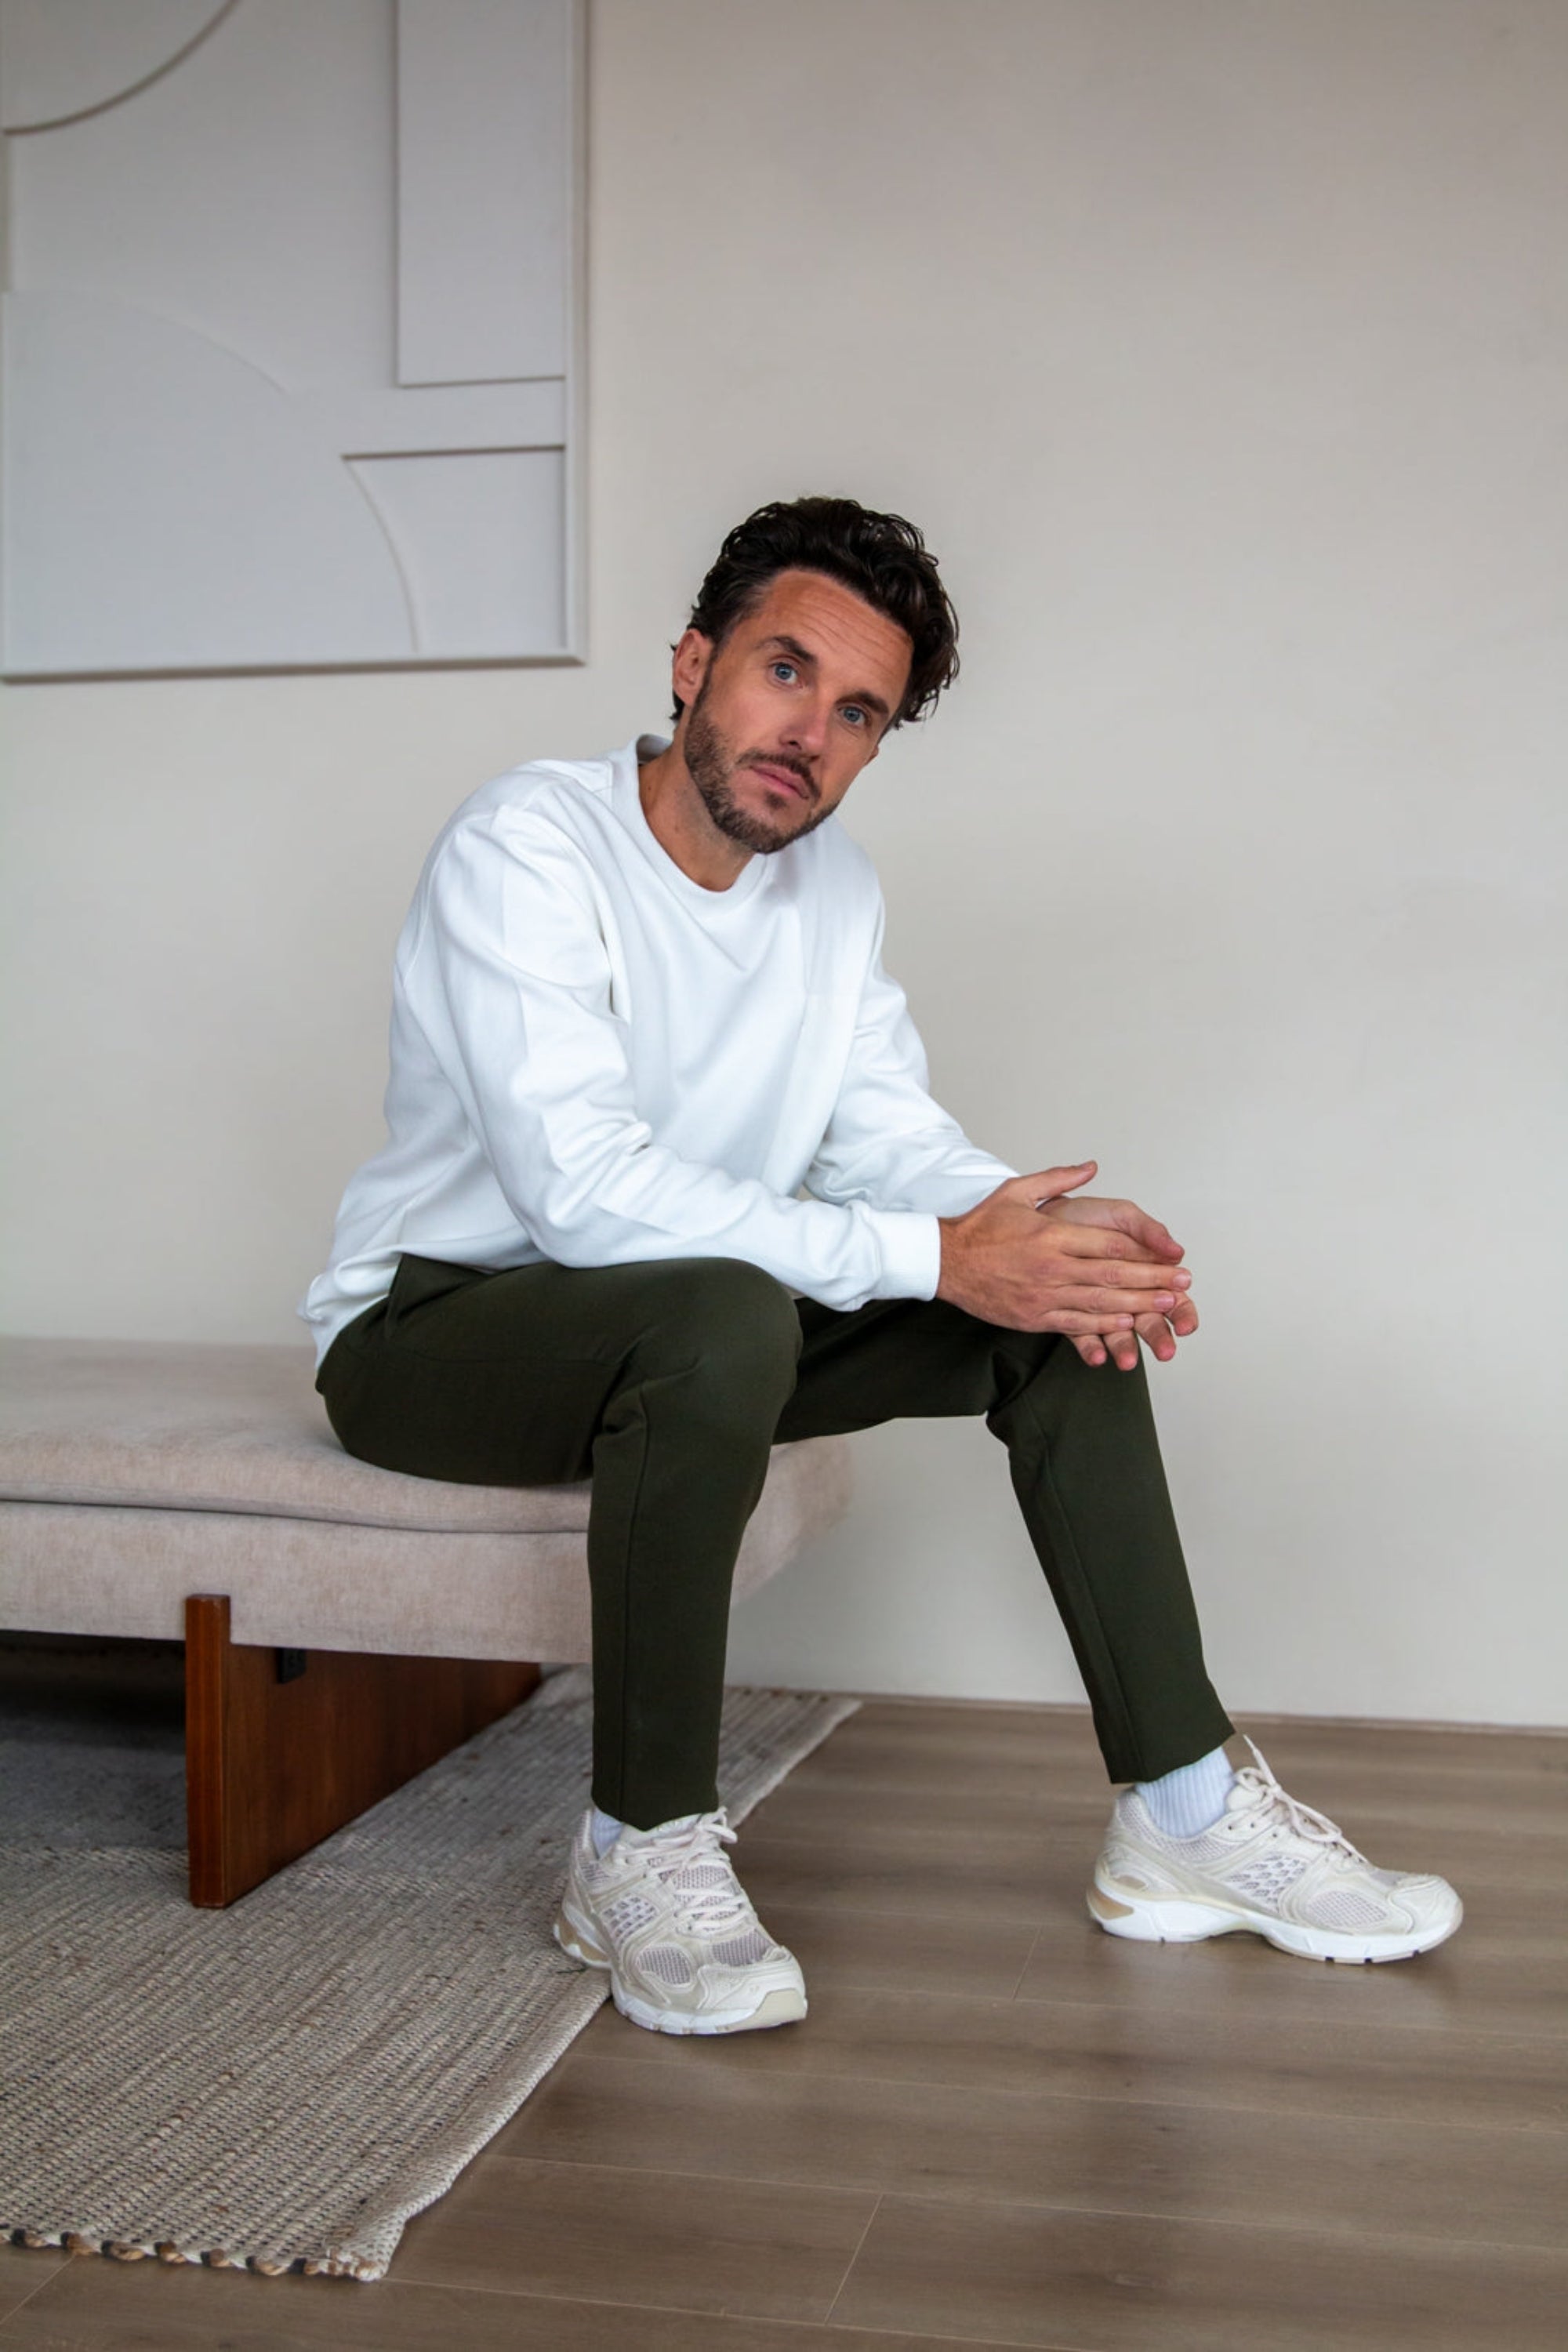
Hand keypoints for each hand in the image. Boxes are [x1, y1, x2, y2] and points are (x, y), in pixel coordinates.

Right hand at [936, 1161, 1193, 1342]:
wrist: (945, 1261)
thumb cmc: (981, 1226)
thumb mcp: (1017, 1190)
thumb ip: (1058, 1178)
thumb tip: (1091, 1167)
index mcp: (1052, 1235)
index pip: (1110, 1246)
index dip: (1146, 1254)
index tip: (1171, 1258)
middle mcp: (1051, 1267)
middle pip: (1113, 1277)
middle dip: (1153, 1282)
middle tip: (1182, 1285)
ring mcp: (1043, 1295)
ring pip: (1101, 1304)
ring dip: (1138, 1306)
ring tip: (1167, 1306)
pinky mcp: (1034, 1317)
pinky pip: (1077, 1324)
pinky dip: (1105, 1325)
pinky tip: (1127, 1323)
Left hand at [1039, 1187, 1198, 1369]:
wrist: (1042, 1219)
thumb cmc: (1086, 1219)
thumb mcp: (1122, 1217)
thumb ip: (1149, 1232)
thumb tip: (1177, 1252)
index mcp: (1146, 1273)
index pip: (1174, 1299)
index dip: (1183, 1313)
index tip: (1186, 1325)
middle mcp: (1127, 1296)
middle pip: (1150, 1322)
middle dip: (1159, 1337)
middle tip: (1165, 1350)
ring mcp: (1102, 1310)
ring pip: (1119, 1335)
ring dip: (1126, 1348)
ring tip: (1128, 1360)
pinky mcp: (1074, 1317)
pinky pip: (1084, 1338)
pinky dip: (1092, 1349)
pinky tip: (1097, 1357)